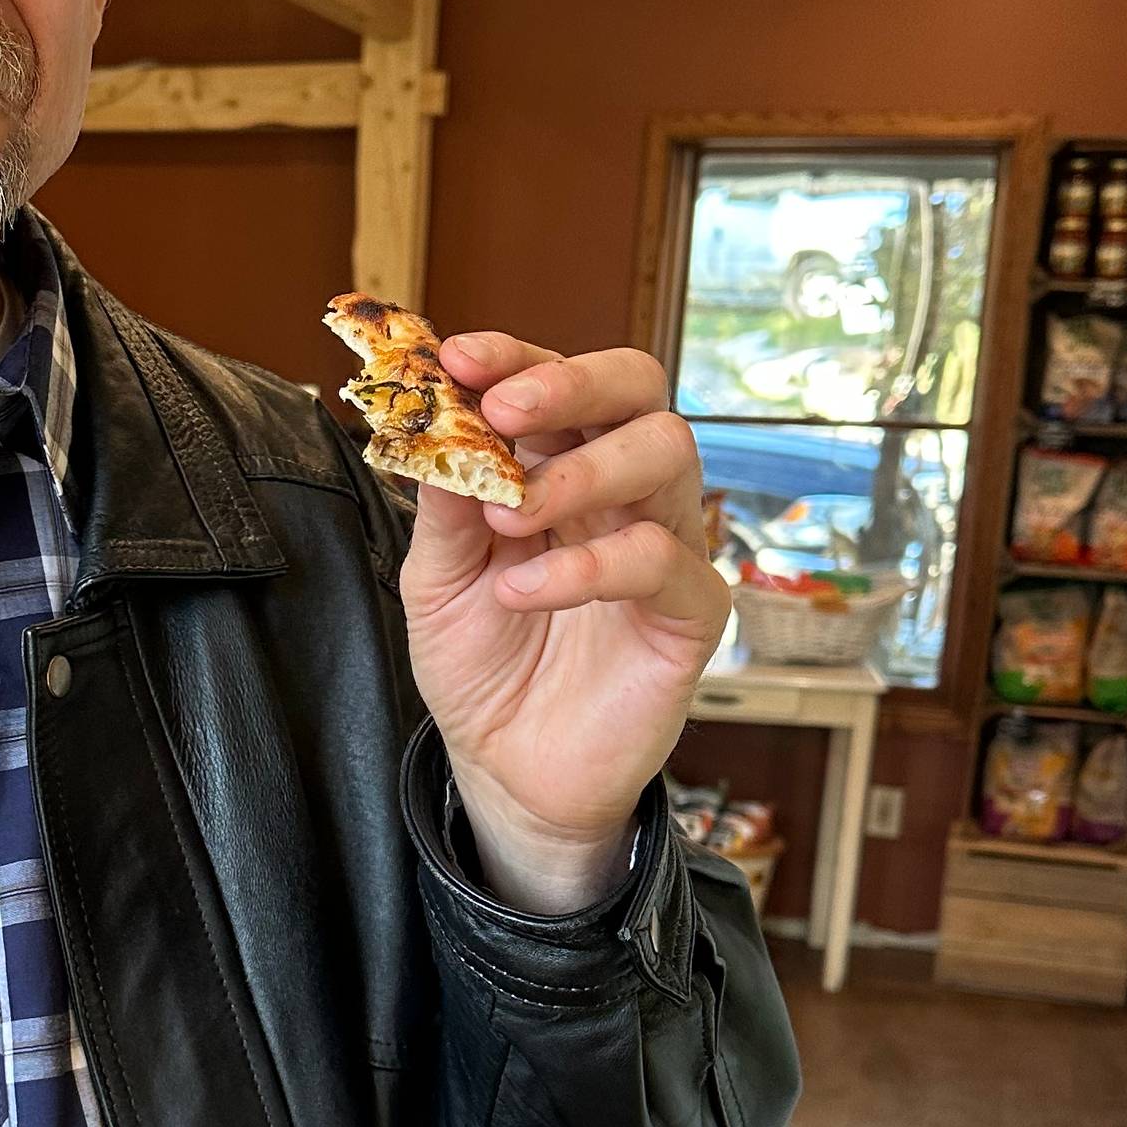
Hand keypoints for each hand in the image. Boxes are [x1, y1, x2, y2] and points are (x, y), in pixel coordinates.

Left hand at [399, 335, 728, 914]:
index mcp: (560, 465)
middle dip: (571, 381)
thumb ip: (444, 504)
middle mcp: (622, 492)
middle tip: (503, 409)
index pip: (559, 383)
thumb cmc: (481, 664)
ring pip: (667, 453)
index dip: (516, 357)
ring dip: (582, 470)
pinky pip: (665, 560)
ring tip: (508, 517)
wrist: (506, 770)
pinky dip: (589, 566)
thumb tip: (435, 418)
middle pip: (639, 388)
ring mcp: (665, 544)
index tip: (459, 358)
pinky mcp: (691, 613)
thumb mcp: (437, 580)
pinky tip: (524, 592)